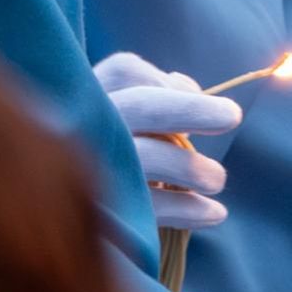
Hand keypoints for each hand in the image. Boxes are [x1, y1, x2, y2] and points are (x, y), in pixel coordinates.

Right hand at [94, 52, 239, 229]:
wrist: (58, 220)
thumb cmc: (105, 153)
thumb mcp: (120, 116)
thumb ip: (155, 94)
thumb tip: (192, 89)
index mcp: (83, 96)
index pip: (125, 71)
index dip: (172, 84)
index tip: (202, 97)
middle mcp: (81, 125)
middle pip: (139, 107)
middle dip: (192, 110)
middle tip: (233, 116)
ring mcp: (86, 169)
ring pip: (145, 158)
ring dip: (192, 168)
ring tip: (217, 180)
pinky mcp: (98, 213)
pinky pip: (150, 207)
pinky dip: (188, 209)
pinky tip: (215, 213)